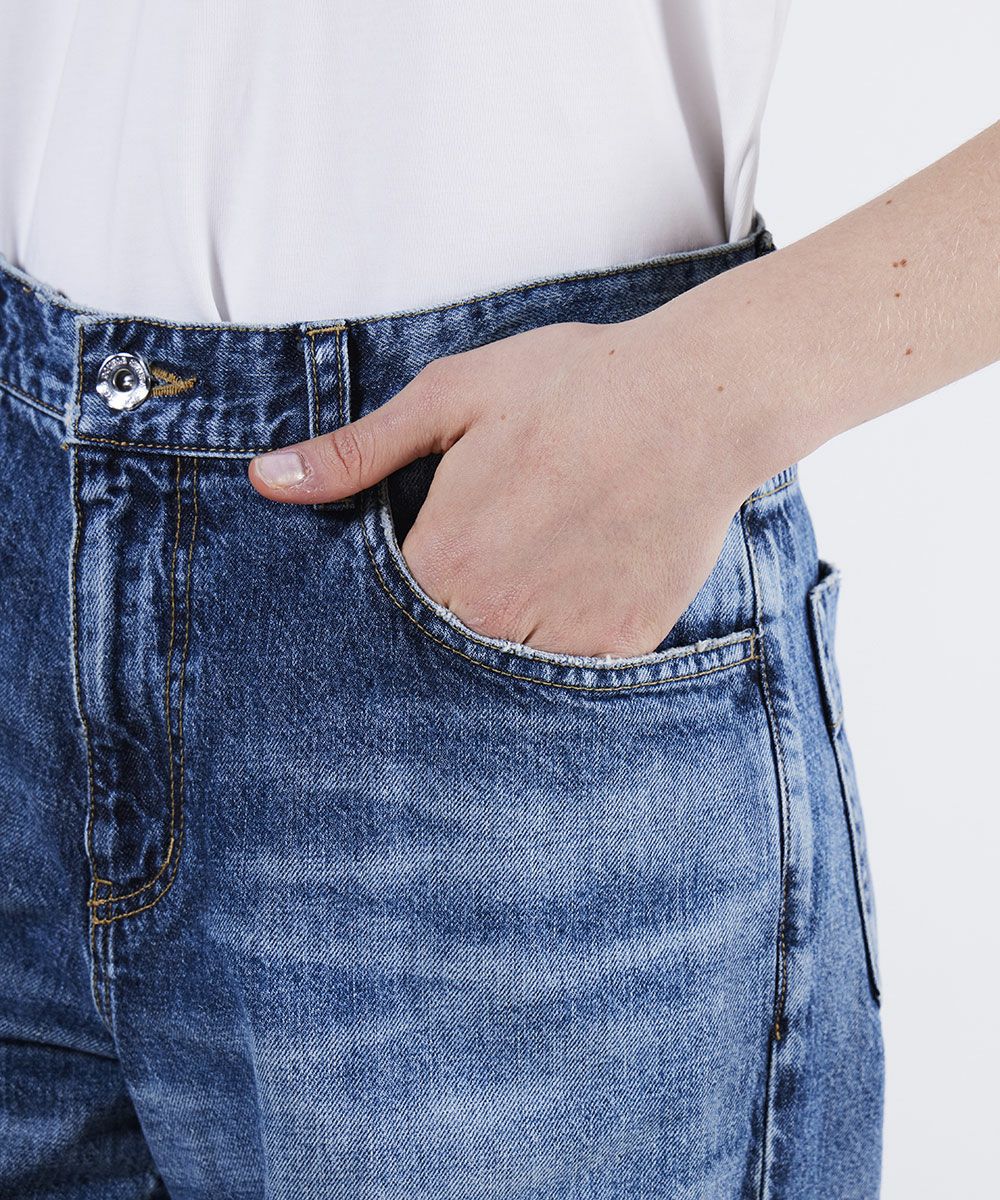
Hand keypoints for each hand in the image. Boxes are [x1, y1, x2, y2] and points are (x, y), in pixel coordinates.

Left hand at [248, 315, 754, 657]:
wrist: (699, 400)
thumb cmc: (572, 385)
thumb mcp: (451, 396)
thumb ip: (356, 452)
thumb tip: (265, 482)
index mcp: (444, 557)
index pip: (382, 614)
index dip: (393, 591)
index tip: (422, 558)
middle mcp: (497, 614)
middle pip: (442, 647)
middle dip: (449, 612)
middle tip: (492, 553)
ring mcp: (565, 638)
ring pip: (506, 667)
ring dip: (507, 630)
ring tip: (539, 563)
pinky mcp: (622, 644)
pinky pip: (574, 669)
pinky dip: (567, 638)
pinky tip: (581, 579)